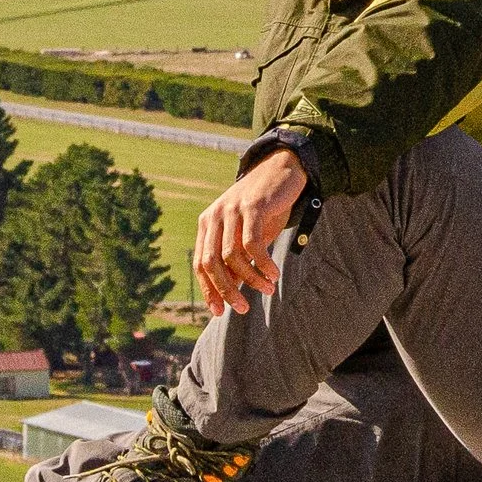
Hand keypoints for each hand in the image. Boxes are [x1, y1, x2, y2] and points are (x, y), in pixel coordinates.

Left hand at [193, 149, 307, 317]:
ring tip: (268, 289)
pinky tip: (274, 273)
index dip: (209, 290)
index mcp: (207, 224)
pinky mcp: (251, 206)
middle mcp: (214, 216)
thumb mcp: (246, 235)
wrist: (281, 169)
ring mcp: (232, 209)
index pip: (200, 264)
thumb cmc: (264, 207)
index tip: (220, 311)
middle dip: (226, 290)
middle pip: (211, 263)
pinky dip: (263, 263)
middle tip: (243, 308)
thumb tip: (232, 292)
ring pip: (233, 256)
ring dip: (251, 278)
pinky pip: (253, 243)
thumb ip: (237, 258)